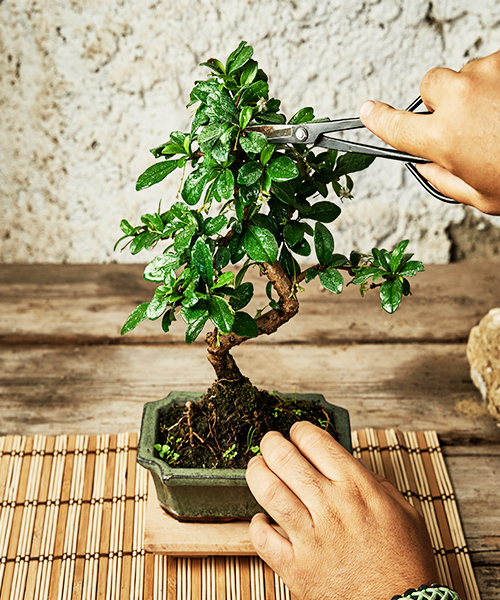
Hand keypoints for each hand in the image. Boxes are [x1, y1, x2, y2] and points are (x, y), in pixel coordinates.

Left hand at [246, 421, 438, 599]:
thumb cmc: (405, 563)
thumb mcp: (403, 511)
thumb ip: (373, 482)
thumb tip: (348, 464)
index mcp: (356, 487)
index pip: (315, 441)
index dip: (300, 431)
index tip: (297, 433)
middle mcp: (330, 506)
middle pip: (285, 459)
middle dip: (271, 443)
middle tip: (270, 442)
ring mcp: (310, 538)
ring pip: (269, 491)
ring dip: (256, 473)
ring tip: (257, 467)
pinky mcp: (296, 568)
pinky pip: (262, 539)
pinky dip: (256, 525)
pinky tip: (261, 518)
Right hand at [359, 49, 499, 214]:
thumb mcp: (481, 197)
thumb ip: (444, 181)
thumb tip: (425, 166)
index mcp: (444, 138)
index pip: (395, 127)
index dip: (378, 120)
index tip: (369, 112)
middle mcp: (460, 100)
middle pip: (430, 86)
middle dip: (440, 101)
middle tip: (461, 121)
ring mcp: (487, 74)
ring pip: (465, 73)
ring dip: (474, 90)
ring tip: (498, 114)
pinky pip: (494, 65)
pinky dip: (498, 81)